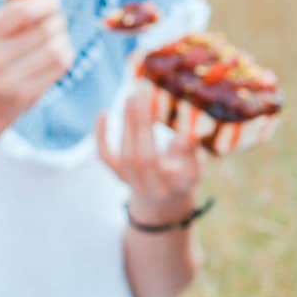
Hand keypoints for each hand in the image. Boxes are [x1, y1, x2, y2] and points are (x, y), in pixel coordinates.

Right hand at [0, 0, 73, 122]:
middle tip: (58, 23)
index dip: (45, 4)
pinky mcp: (24, 94)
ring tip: (58, 39)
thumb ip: (14, 0)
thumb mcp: (0, 24)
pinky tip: (59, 55)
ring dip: (63, 39)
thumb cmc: (1, 51)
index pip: (22, 10)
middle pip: (43, 28)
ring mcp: (5, 80)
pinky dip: (66, 54)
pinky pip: (60, 65)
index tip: (52, 6)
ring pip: (55, 47)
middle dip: (58, 21)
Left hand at [96, 91, 202, 219]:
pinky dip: (101, 135)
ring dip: (128, 123)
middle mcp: (151, 186)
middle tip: (143, 96)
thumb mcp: (195, 166)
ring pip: (126, 153)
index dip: (178, 148)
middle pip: (143, 157)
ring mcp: (131, 181)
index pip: (181, 169)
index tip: (179, 123)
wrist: (159, 199)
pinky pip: (104, 155)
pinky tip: (103, 112)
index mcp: (175, 186)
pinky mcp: (116, 173)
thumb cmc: (182, 175)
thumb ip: (191, 151)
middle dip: (142, 126)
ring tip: (132, 97)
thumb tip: (189, 134)